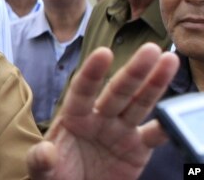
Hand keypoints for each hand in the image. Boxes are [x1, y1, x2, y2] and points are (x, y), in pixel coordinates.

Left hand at [27, 43, 178, 179]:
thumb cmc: (55, 177)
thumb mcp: (42, 172)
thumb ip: (40, 161)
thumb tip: (46, 152)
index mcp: (73, 117)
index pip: (82, 90)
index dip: (92, 72)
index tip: (103, 53)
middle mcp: (98, 119)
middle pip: (118, 92)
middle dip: (134, 71)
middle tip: (150, 49)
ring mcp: (119, 132)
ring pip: (139, 104)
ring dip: (155, 84)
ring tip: (169, 60)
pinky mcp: (136, 150)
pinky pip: (154, 136)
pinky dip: (167, 126)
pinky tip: (176, 113)